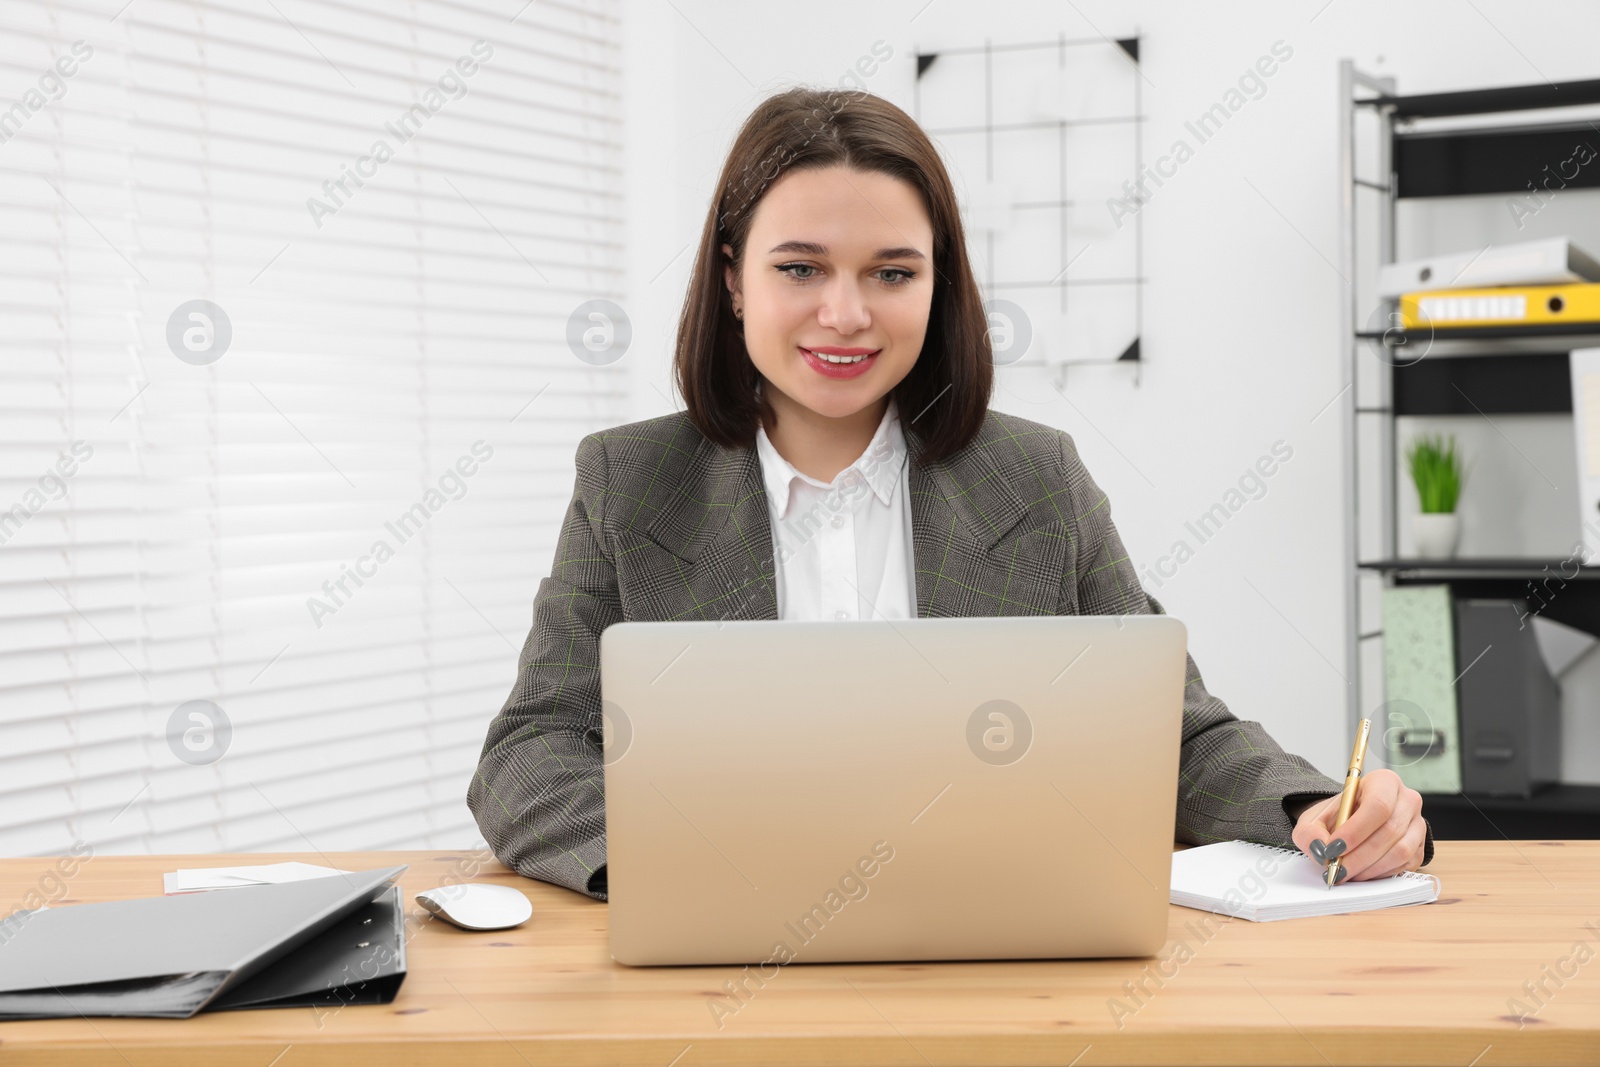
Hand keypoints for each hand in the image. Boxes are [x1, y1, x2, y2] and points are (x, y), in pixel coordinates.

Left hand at [1289, 769, 1426, 882]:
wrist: (1347, 824)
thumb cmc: (1336, 817)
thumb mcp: (1314, 818)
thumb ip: (1310, 832)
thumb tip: (1320, 848)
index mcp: (1383, 781)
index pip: (1377, 805)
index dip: (1356, 830)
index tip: (1334, 848)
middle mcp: (1406, 800)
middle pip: (1390, 830)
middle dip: (1360, 855)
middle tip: (1337, 869)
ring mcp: (1417, 824)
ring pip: (1401, 850)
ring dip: (1370, 867)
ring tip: (1346, 873)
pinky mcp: (1419, 847)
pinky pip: (1405, 864)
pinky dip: (1381, 873)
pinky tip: (1361, 873)